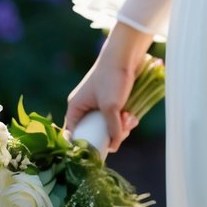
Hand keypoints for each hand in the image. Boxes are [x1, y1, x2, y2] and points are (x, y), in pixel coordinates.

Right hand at [65, 22, 152, 153]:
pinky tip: (132, 115)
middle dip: (110, 134)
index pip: (74, 134)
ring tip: (129, 118)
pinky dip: (124, 118)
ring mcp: (98, 103)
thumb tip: (114, 147)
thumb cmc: (112, 78)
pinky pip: (116, 117)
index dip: (84, 145)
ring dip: (120, 126)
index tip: (99, 151)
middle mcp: (85, 107)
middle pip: (94, 132)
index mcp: (76, 108)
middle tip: (122, 131)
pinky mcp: (112, 100)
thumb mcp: (111, 107)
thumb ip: (112, 129)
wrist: (126, 54)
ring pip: (108, 126)